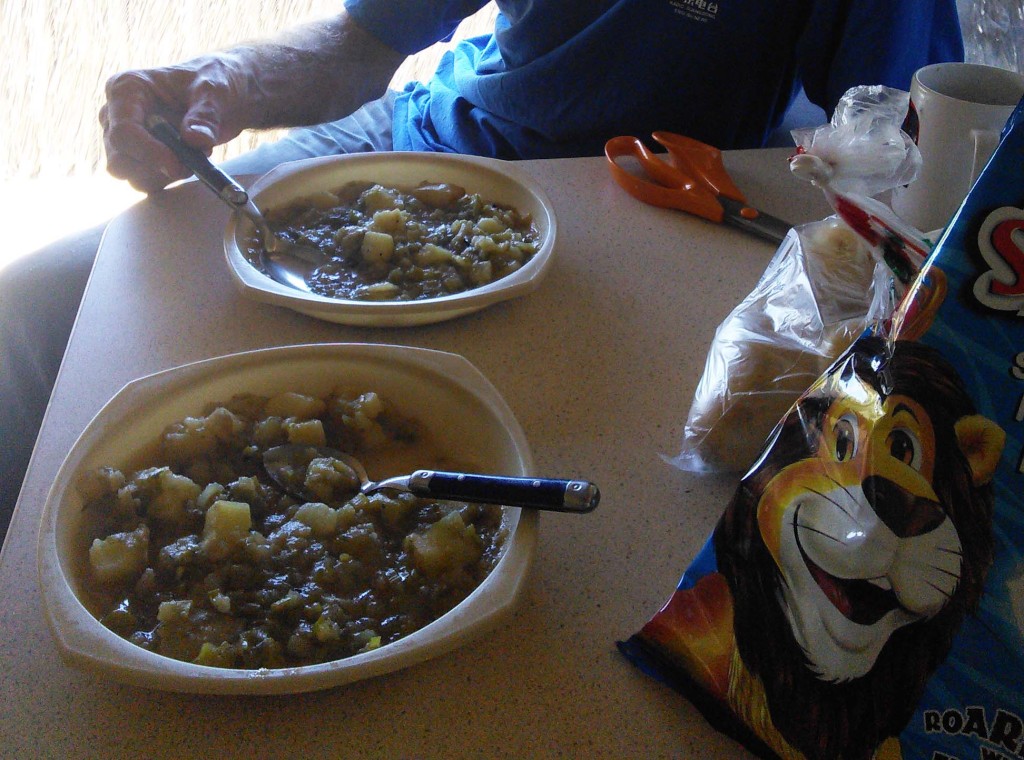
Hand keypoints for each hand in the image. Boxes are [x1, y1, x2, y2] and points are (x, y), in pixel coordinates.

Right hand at [99, 56, 249, 192]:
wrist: (222, 97)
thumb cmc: (212, 84)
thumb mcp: (214, 92)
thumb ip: (205, 115)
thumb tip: (195, 140)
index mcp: (126, 89)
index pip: (123, 132)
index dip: (149, 153)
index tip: (178, 165)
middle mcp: (116, 114)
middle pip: (119, 159)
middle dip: (155, 169)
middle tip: (189, 163)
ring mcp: (125, 138)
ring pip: (130, 175)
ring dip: (164, 175)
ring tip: (192, 156)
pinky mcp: (138, 156)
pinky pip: (145, 180)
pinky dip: (168, 179)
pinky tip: (187, 162)